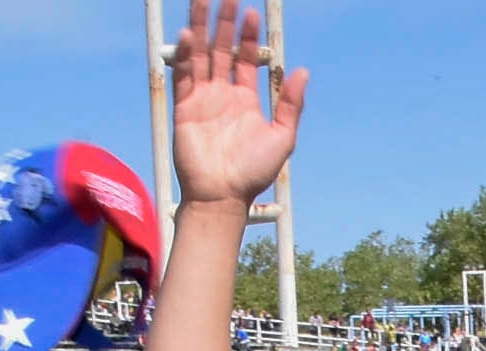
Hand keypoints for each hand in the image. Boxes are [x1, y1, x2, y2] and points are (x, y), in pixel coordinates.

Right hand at [169, 0, 309, 208]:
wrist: (223, 196)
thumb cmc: (254, 172)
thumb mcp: (282, 136)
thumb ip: (291, 104)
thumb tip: (303, 71)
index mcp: (246, 100)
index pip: (245, 59)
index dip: (248, 36)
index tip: (250, 12)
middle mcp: (223, 95)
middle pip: (221, 50)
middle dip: (223, 23)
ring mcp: (201, 99)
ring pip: (200, 55)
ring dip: (200, 29)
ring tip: (202, 1)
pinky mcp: (183, 108)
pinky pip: (183, 76)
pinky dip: (185, 56)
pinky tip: (188, 35)